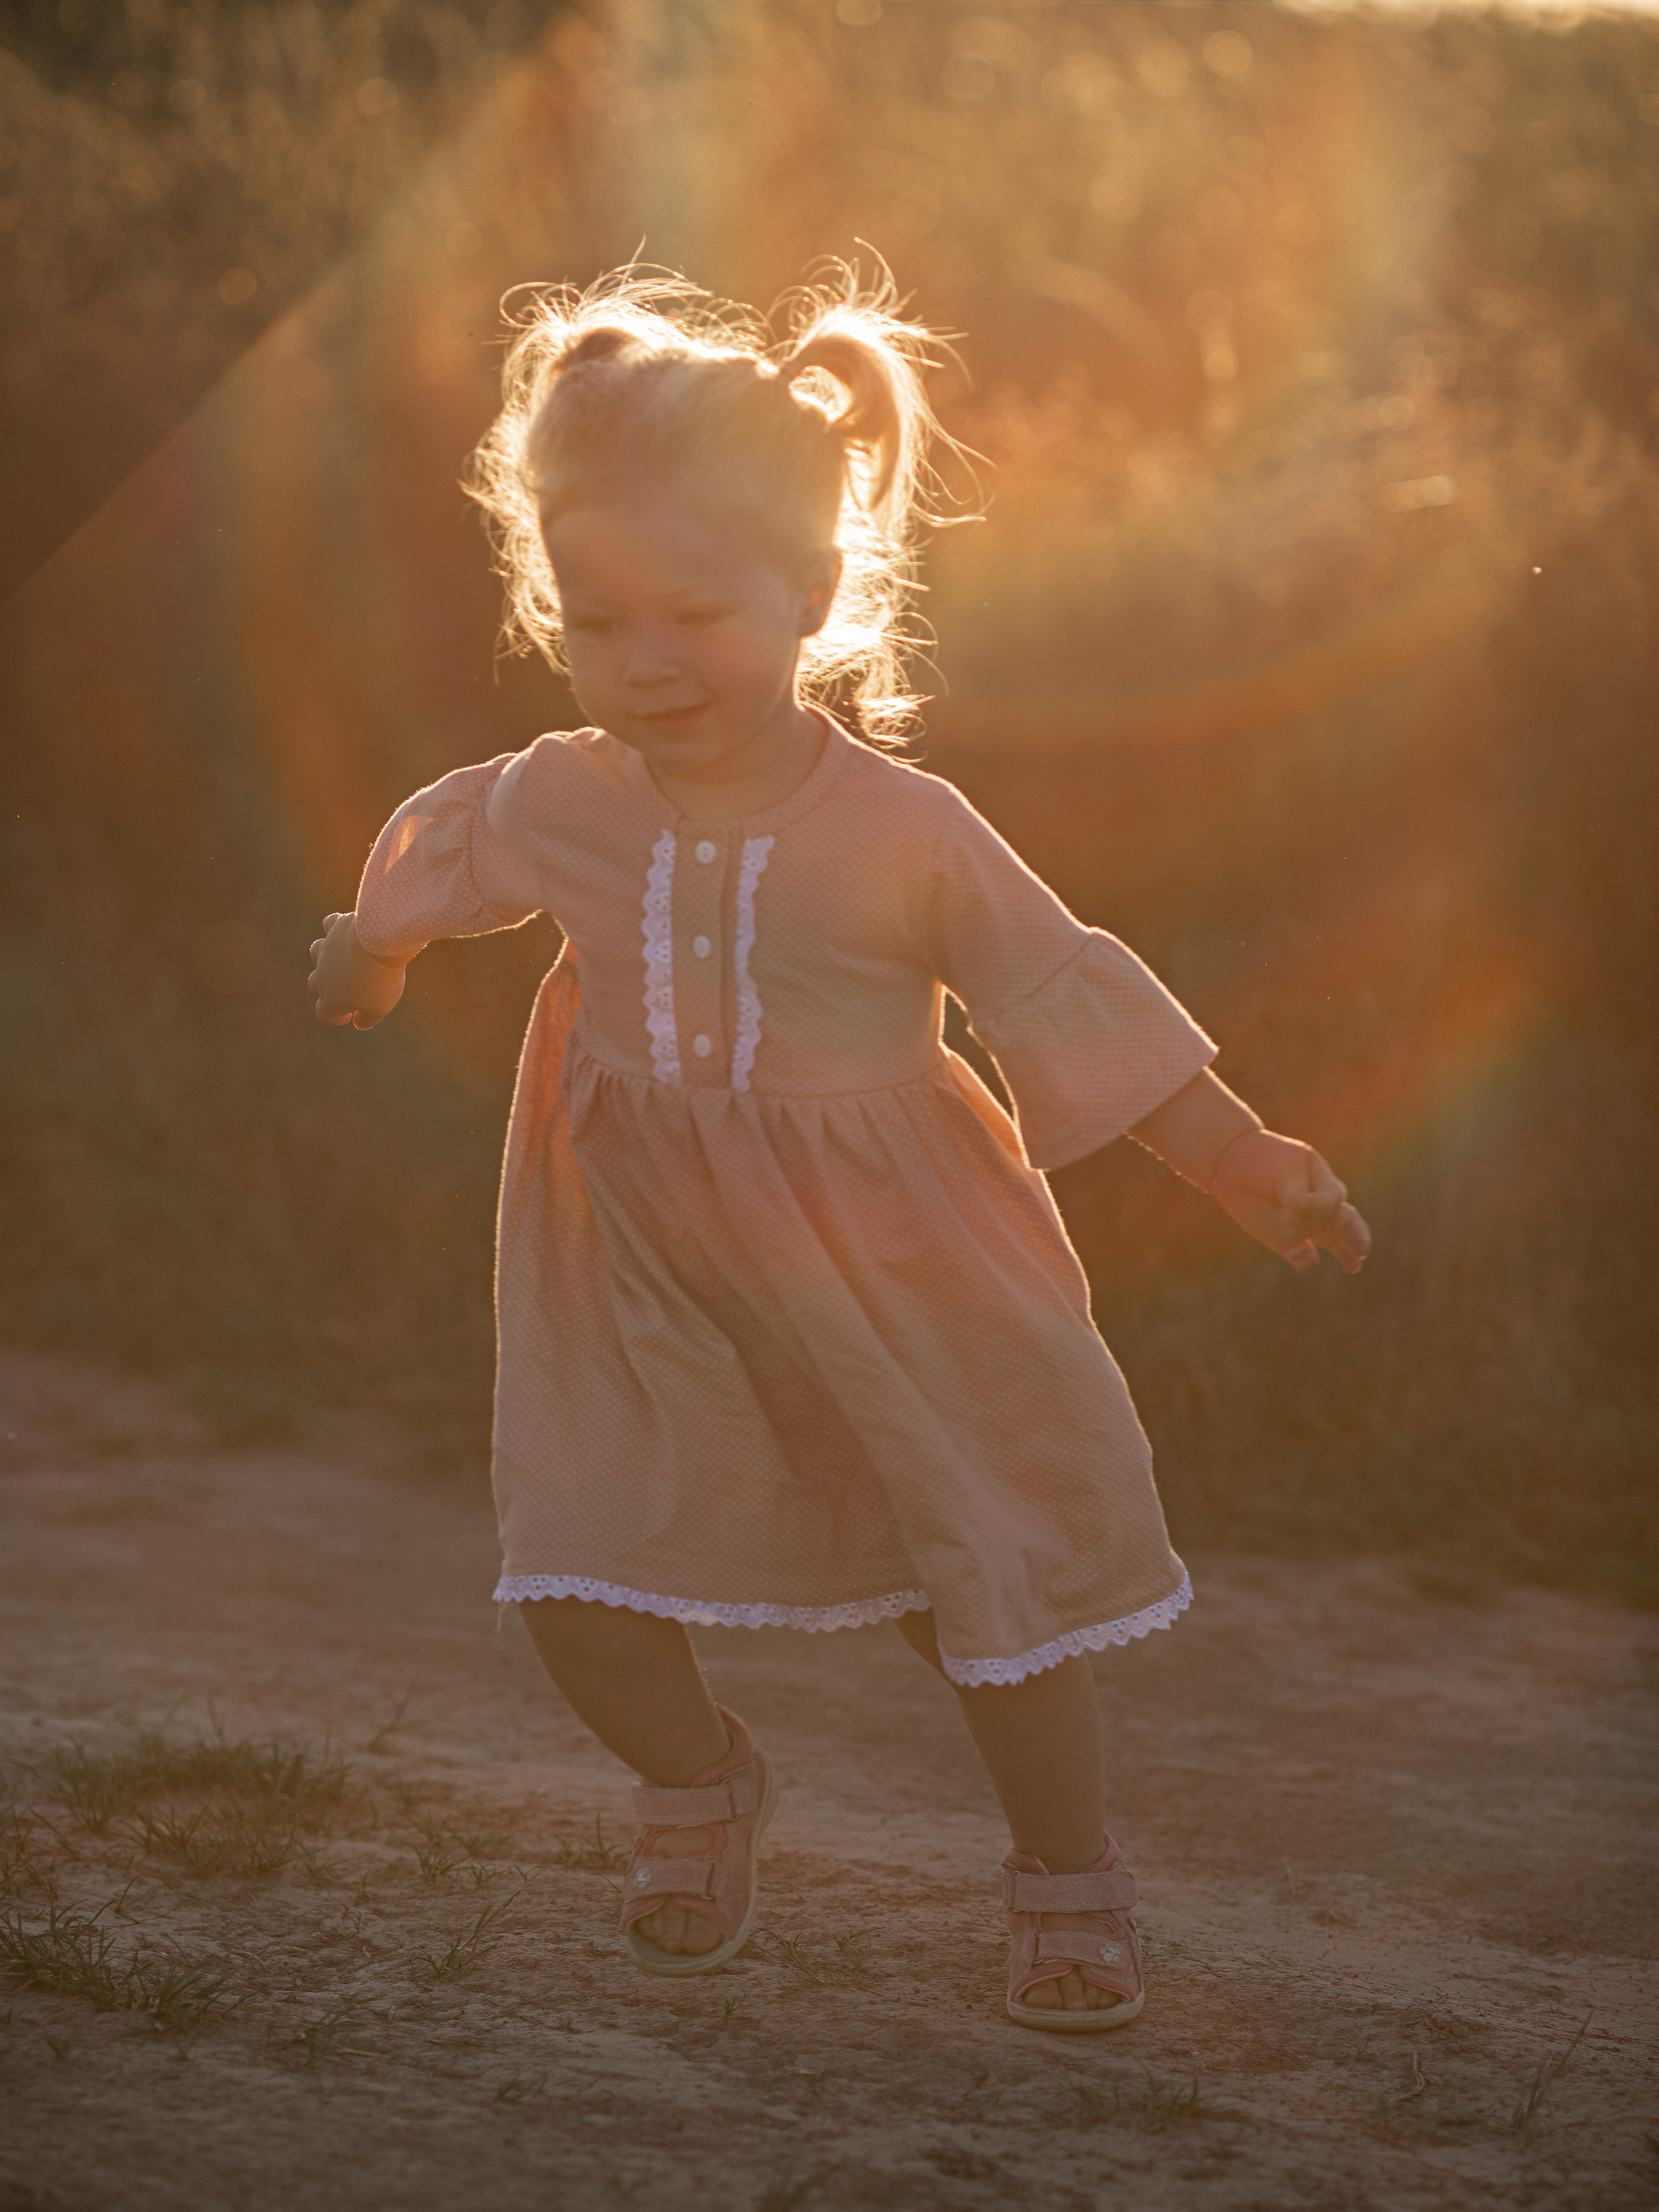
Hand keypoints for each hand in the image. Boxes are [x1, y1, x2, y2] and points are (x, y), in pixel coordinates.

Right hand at [308, 912, 408, 1029]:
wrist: (379, 943)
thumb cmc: (379, 979)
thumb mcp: (379, 1007)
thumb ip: (368, 1019)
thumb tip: (360, 1023)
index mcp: (332, 999)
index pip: (325, 1014)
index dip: (336, 1017)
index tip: (350, 1015)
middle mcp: (323, 974)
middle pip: (315, 983)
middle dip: (328, 987)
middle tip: (349, 988)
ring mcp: (328, 949)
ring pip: (316, 951)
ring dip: (326, 956)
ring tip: (343, 958)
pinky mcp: (337, 927)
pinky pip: (329, 924)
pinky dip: (335, 926)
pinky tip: (346, 930)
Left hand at [1206, 1129, 1370, 1275]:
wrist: (1232, 1163)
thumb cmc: (1264, 1160)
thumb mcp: (1285, 1169)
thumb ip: (1298, 1194)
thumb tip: (1305, 1215)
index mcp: (1324, 1182)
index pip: (1334, 1197)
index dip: (1320, 1205)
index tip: (1297, 1202)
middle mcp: (1320, 1206)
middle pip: (1346, 1221)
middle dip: (1356, 1235)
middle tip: (1362, 1248)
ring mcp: (1305, 1225)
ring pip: (1333, 1242)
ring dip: (1344, 1253)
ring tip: (1353, 1266)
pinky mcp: (1287, 1242)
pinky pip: (1303, 1256)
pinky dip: (1307, 1263)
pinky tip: (1308, 1265)